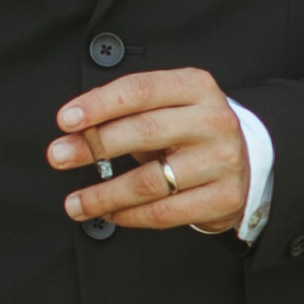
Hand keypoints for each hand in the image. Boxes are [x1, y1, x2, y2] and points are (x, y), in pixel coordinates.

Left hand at [48, 63, 254, 234]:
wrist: (244, 161)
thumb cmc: (191, 131)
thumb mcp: (167, 106)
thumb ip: (127, 110)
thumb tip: (76, 126)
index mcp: (196, 87)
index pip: (141, 90)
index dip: (100, 104)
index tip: (66, 120)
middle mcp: (214, 120)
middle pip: (144, 131)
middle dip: (93, 146)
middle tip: (59, 156)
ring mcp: (222, 160)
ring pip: (150, 181)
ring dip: (104, 194)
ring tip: (75, 202)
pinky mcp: (224, 197)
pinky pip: (164, 212)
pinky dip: (129, 216)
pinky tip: (110, 214)